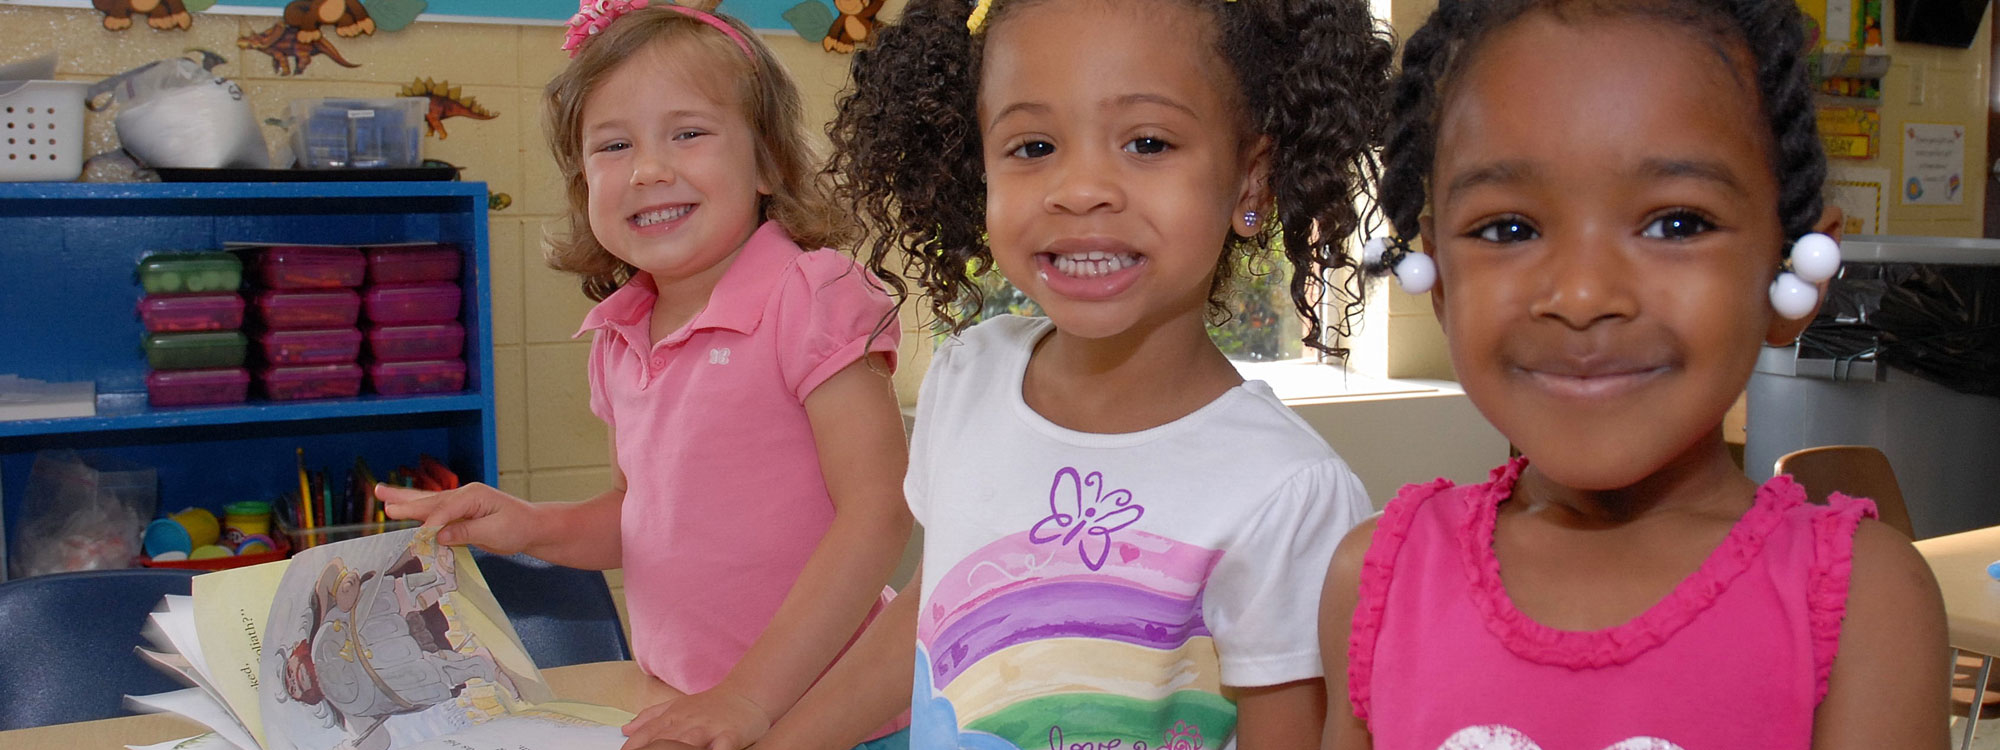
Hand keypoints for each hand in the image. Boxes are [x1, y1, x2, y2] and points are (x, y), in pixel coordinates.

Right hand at [378, 482, 541, 554]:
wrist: (532, 527)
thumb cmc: (518, 527)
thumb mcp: (495, 531)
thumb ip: (466, 532)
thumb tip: (440, 535)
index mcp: (473, 495)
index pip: (445, 509)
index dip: (431, 524)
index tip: (420, 538)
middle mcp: (464, 495)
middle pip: (429, 500)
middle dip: (405, 501)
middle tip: (383, 501)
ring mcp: (460, 503)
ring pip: (427, 502)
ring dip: (404, 500)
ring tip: (381, 493)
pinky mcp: (458, 514)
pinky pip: (433, 512)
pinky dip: (416, 511)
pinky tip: (402, 506)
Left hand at [620, 688, 772, 749]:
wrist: (747, 694)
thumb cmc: (711, 705)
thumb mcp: (678, 706)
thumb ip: (651, 718)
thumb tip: (626, 730)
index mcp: (673, 717)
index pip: (648, 735)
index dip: (635, 747)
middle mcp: (689, 723)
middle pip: (665, 741)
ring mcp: (710, 728)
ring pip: (689, 743)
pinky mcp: (731, 735)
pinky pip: (722, 747)